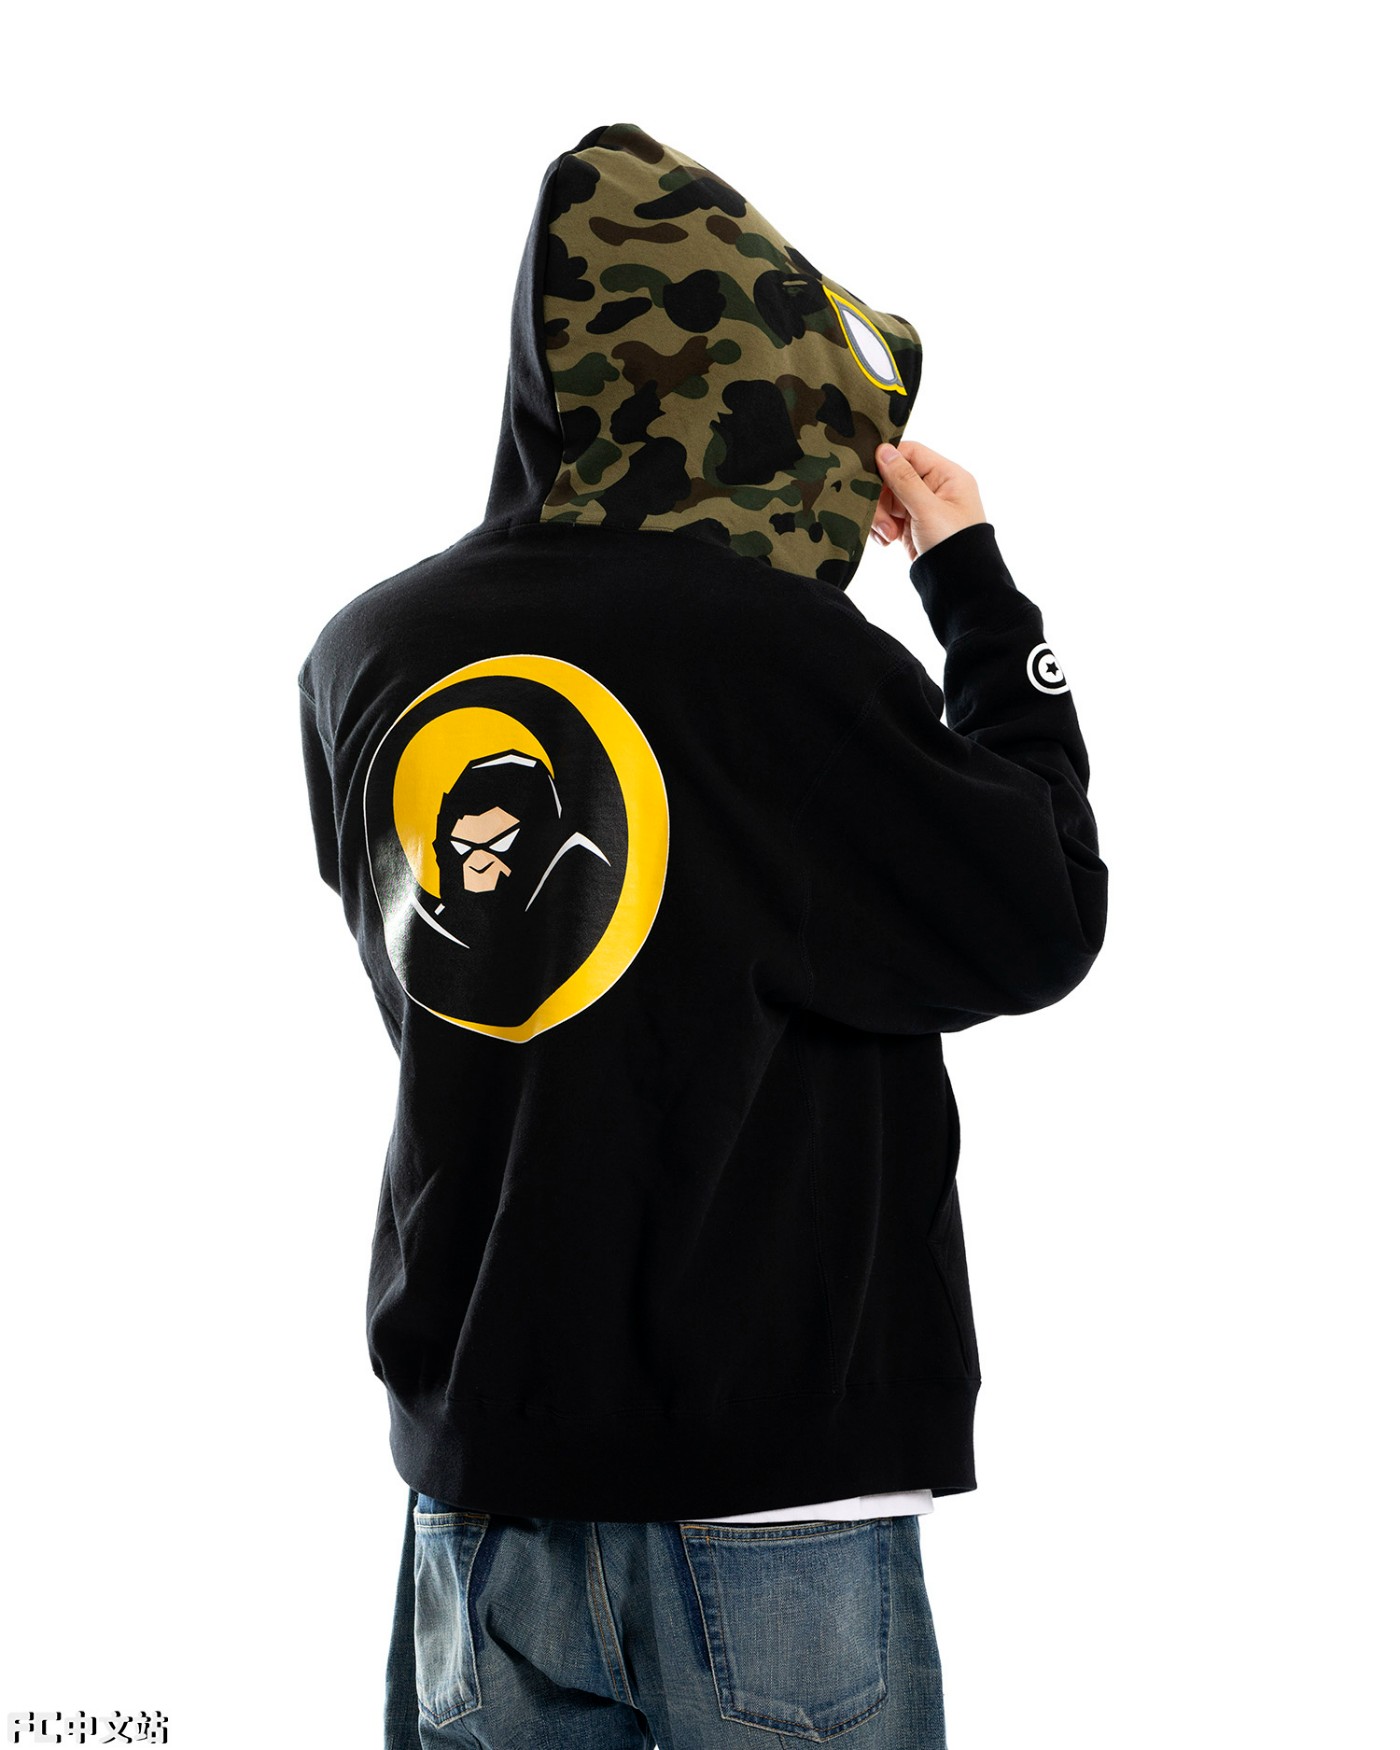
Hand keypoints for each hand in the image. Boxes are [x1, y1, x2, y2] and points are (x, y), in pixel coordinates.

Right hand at [870, 442, 986, 559]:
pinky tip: (887, 541)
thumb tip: (884, 450)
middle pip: (894, 478)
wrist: (960, 585)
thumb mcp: (928, 509)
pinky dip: (882, 528)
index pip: (911, 453)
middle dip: (882, 498)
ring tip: (888, 536)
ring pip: (887, 500)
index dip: (888, 461)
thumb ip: (904, 479)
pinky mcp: (912, 527)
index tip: (870, 474)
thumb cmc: (953, 544)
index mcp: (948, 476)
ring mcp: (923, 509)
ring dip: (881, 516)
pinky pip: (888, 518)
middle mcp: (936, 489)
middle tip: (882, 519)